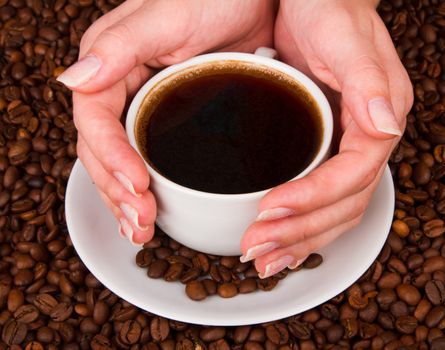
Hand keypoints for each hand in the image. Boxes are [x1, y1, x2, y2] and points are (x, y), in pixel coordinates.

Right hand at [59, 0, 275, 243]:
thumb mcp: (168, 16)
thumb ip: (121, 46)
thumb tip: (72, 80)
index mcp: (111, 63)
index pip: (96, 120)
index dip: (110, 158)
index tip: (136, 187)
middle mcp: (123, 87)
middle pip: (104, 150)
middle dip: (117, 190)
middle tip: (139, 223)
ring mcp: (149, 106)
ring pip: (125, 160)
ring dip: (128, 198)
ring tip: (141, 231)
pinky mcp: (176, 119)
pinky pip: (155, 158)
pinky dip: (153, 187)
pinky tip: (158, 211)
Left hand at [240, 0, 412, 277]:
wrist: (319, 0)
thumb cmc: (331, 9)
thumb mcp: (344, 37)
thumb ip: (368, 80)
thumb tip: (386, 125)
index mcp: (379, 117)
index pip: (352, 174)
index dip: (314, 197)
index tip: (269, 209)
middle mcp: (368, 141)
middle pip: (344, 205)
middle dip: (300, 231)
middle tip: (256, 248)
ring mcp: (348, 150)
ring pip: (334, 213)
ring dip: (300, 241)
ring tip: (263, 260)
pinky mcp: (326, 151)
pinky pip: (322, 202)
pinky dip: (301, 228)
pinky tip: (278, 243)